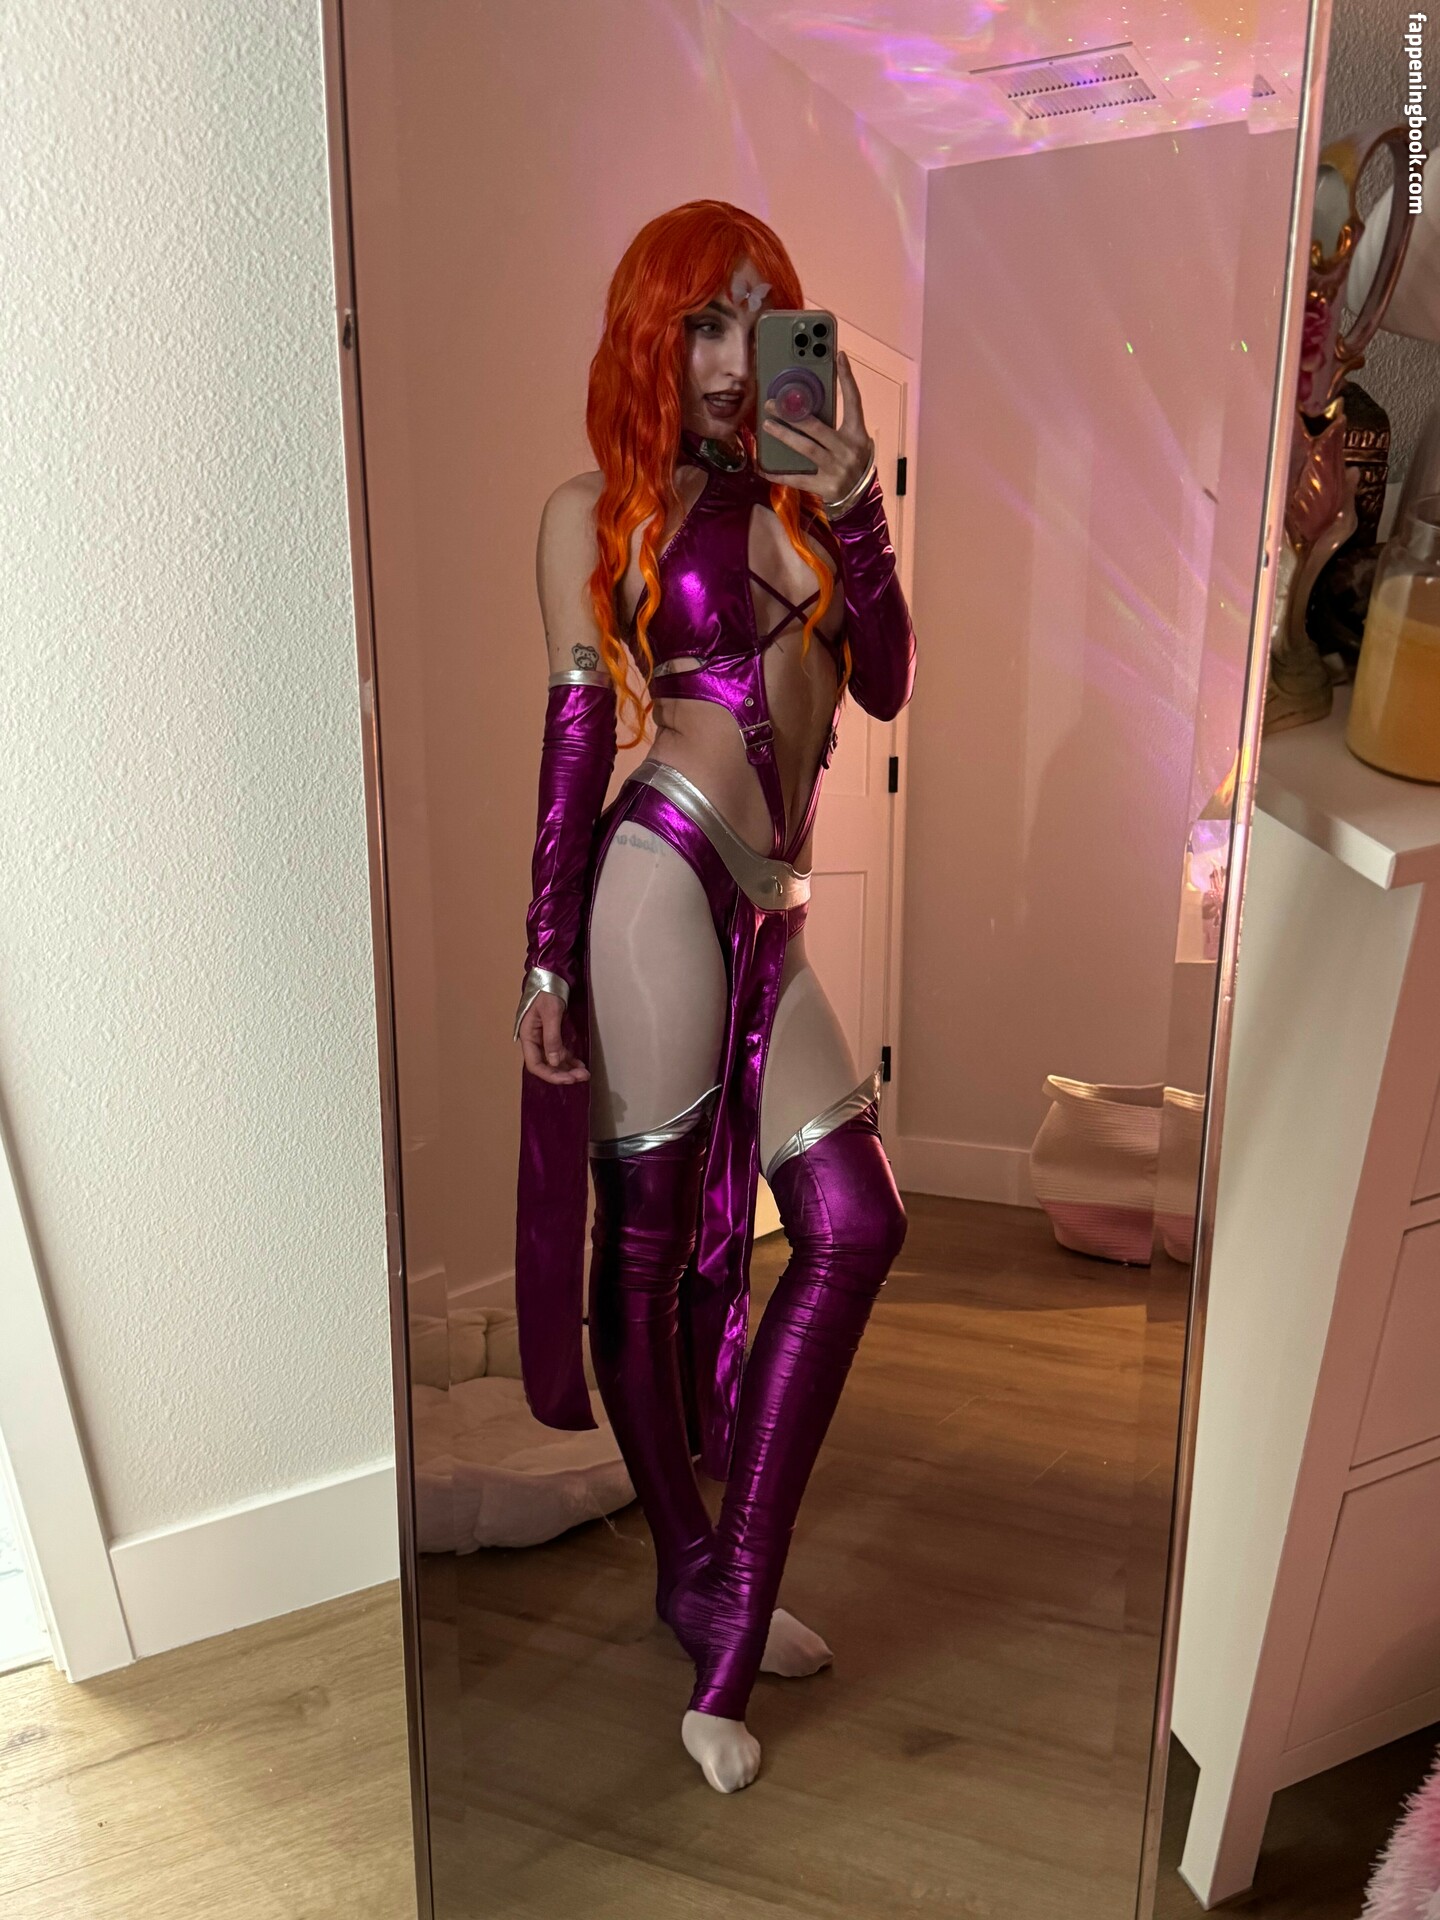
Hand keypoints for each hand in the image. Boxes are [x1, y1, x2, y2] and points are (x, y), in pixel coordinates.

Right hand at [517, 990, 589, 1084]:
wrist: (552, 974)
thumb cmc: (548, 990)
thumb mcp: (551, 1013)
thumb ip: (552, 1038)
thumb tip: (553, 1062)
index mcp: (528, 1035)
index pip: (535, 1064)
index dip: (551, 1075)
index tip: (569, 1079)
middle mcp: (534, 1040)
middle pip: (545, 1064)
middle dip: (563, 1073)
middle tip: (582, 1077)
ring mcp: (543, 1037)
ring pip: (554, 1060)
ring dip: (568, 1068)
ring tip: (584, 1074)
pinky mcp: (552, 1033)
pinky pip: (559, 1051)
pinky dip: (569, 1059)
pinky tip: (580, 1064)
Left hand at [760, 349, 872, 503]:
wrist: (860, 499)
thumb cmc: (852, 463)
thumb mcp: (853, 442)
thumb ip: (837, 425)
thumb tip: (809, 405)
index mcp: (857, 434)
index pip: (854, 400)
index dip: (847, 377)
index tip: (838, 356)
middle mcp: (847, 450)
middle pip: (816, 426)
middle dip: (792, 414)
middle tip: (772, 404)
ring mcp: (836, 469)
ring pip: (805, 448)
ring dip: (784, 435)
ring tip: (766, 425)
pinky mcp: (824, 486)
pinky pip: (797, 478)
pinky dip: (778, 474)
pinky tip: (762, 467)